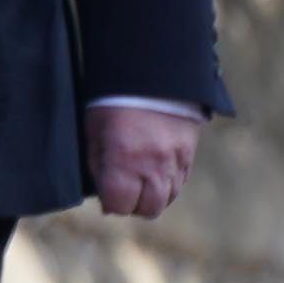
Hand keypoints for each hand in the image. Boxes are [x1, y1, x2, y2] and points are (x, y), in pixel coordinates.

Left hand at [86, 105, 202, 220]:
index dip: (110, 202)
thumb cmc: (113, 102)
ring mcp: (175, 161)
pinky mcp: (190, 153)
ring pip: (168, 198)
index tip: (106, 193)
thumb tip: (105, 197)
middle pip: (148, 209)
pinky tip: (156, 171)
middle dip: (132, 205)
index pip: (120, 205)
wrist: (152, 73)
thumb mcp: (93, 133)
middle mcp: (153, 166)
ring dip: (152, 196)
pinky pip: (181, 181)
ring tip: (139, 181)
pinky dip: (168, 183)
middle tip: (123, 191)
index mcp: (124, 161)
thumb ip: (99, 167)